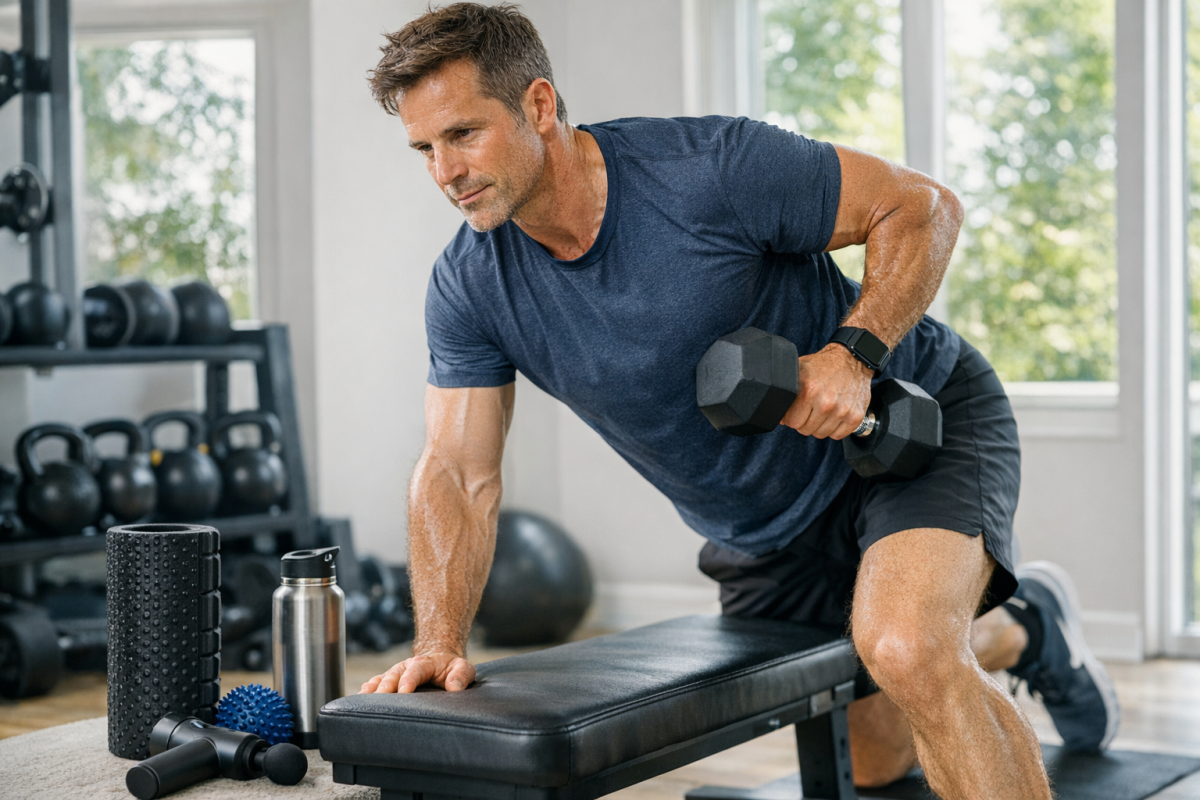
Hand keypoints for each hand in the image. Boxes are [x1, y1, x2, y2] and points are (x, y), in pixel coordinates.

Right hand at [358, 650, 475, 693]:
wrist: (439, 662)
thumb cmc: (452, 669)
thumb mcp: (463, 669)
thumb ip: (461, 676)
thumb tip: (454, 688)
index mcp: (425, 663)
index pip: (415, 670)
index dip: (409, 680)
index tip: (404, 691)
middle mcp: (406, 667)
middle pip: (393, 675)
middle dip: (386, 687)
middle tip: (379, 699)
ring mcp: (396, 674)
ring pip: (381, 680)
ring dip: (373, 690)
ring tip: (363, 701)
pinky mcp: (389, 682)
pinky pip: (375, 684)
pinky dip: (367, 690)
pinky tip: (359, 699)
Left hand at [780, 344, 873, 439]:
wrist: (851, 360)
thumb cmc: (824, 366)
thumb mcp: (799, 370)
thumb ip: (786, 391)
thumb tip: (777, 414)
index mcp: (809, 391)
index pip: (792, 422)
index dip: (791, 418)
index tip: (796, 412)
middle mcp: (826, 402)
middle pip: (806, 430)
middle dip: (804, 422)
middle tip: (809, 410)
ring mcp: (842, 410)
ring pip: (821, 434)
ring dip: (819, 426)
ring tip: (821, 411)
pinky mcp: (855, 416)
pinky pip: (838, 435)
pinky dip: (834, 429)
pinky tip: (833, 416)